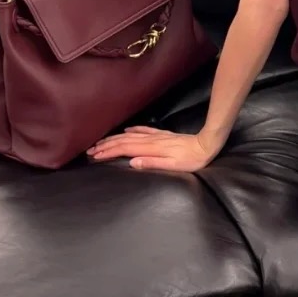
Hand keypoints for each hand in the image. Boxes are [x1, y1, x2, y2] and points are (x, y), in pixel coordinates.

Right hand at [86, 126, 220, 172]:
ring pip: (130, 136)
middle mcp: (152, 141)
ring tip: (101, 142)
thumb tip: (132, 163)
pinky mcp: (163, 135)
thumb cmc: (192, 160)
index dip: (108, 152)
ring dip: (114, 139)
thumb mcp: (174, 166)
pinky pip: (144, 131)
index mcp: (152, 149)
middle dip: (106, 145)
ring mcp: (157, 136)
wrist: (207, 144)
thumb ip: (153, 163)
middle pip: (123, 142)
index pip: (124, 150)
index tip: (95, 156)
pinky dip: (132, 131)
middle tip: (90, 150)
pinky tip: (126, 131)